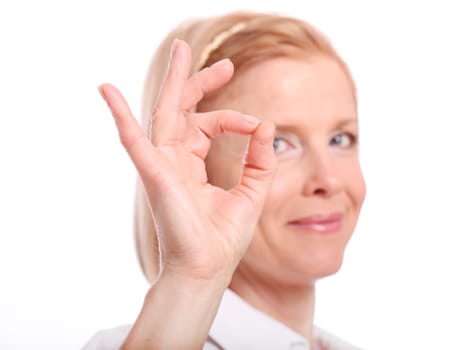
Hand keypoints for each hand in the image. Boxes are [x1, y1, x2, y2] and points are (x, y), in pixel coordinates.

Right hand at [98, 39, 275, 284]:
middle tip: (224, 64)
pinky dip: (119, 115)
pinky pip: (133, 140)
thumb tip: (267, 126)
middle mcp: (174, 159)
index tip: (256, 125)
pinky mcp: (154, 173)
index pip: (209, 124)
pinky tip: (106, 90)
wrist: (207, 268)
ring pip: (163, 113)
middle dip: (199, 82)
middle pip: (182, 109)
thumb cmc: (223, 237)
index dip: (235, 118)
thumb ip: (260, 160)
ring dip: (172, 81)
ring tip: (182, 50)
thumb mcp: (252, 192)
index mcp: (192, 163)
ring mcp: (162, 164)